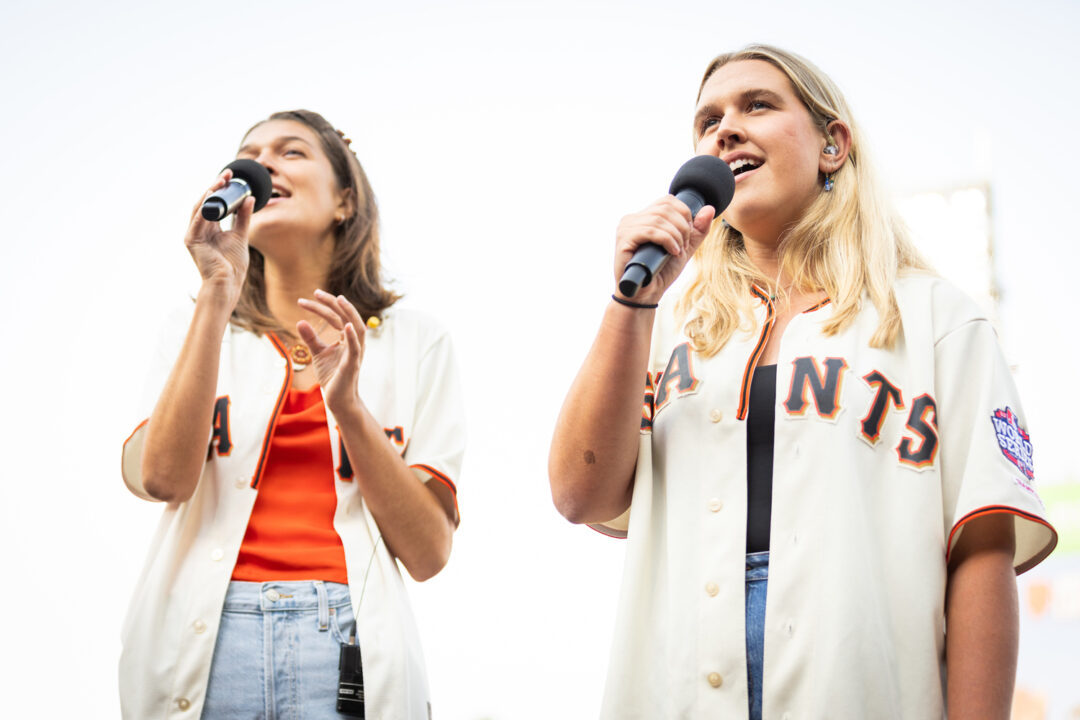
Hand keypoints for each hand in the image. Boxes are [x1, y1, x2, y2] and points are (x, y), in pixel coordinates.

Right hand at [184, 170, 253, 305]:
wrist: (228, 283)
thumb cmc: (233, 264)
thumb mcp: (241, 235)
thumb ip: (244, 217)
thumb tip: (250, 198)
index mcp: (209, 227)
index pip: (213, 203)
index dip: (220, 189)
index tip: (231, 177)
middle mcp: (199, 228)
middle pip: (205, 202)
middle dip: (215, 187)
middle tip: (227, 175)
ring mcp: (193, 234)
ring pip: (200, 208)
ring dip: (209, 193)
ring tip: (220, 182)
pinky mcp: (191, 240)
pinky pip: (197, 220)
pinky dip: (204, 208)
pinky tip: (211, 197)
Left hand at [296, 290, 366, 413]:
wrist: (338, 399)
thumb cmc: (332, 376)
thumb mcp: (317, 353)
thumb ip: (310, 338)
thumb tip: (299, 321)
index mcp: (346, 338)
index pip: (336, 317)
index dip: (322, 307)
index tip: (305, 300)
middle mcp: (354, 342)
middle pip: (346, 317)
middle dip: (333, 303)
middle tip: (316, 292)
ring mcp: (355, 352)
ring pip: (357, 328)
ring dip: (349, 313)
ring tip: (339, 299)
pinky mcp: (352, 364)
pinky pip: (356, 347)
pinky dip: (353, 336)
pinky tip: (346, 325)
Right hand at [612, 195, 715, 304]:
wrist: (645, 295)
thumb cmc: (661, 272)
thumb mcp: (684, 248)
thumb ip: (697, 230)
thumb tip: (709, 208)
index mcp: (643, 217)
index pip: (667, 200)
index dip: (684, 214)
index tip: (687, 237)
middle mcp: (631, 219)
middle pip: (665, 208)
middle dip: (682, 227)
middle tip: (684, 246)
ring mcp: (625, 228)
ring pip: (659, 219)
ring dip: (676, 236)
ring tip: (677, 251)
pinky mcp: (623, 240)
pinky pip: (650, 231)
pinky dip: (666, 240)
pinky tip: (671, 252)